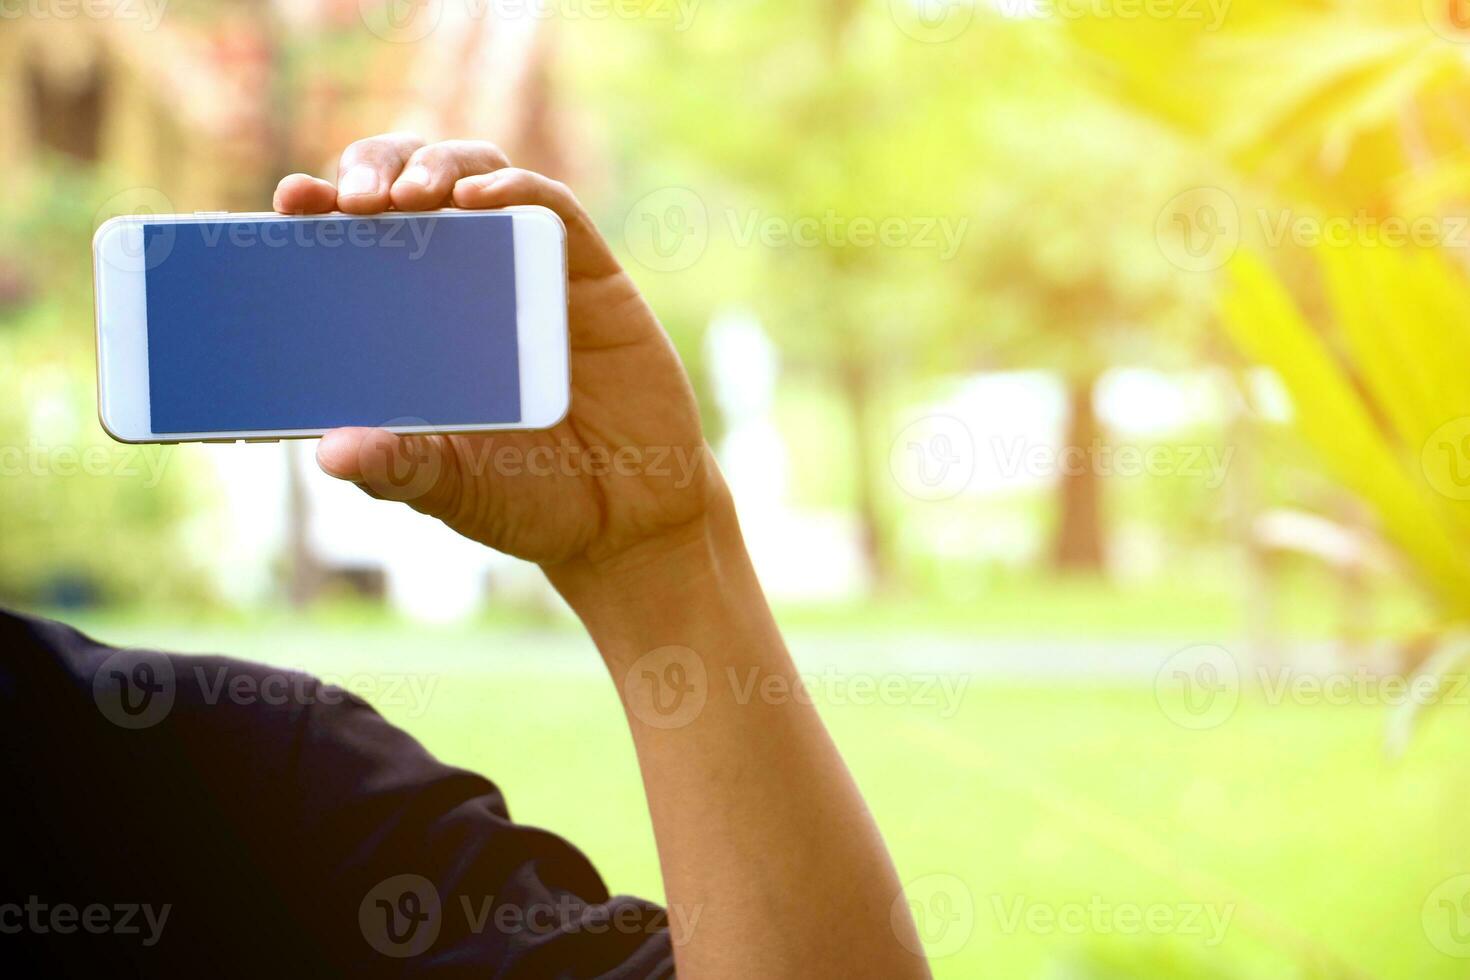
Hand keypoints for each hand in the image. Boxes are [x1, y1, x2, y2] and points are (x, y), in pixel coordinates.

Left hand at [272, 134, 718, 572]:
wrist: (626, 520)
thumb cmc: (528, 499)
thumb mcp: (451, 487)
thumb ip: (399, 468)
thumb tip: (331, 451)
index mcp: (413, 324)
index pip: (354, 244)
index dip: (320, 210)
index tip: (291, 202)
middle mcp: (465, 284)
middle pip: (408, 188)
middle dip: (373, 169)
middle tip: (351, 199)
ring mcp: (527, 273)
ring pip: (475, 177)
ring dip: (436, 166)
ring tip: (410, 196)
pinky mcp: (588, 274)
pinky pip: (553, 209)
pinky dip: (516, 189)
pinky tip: (480, 199)